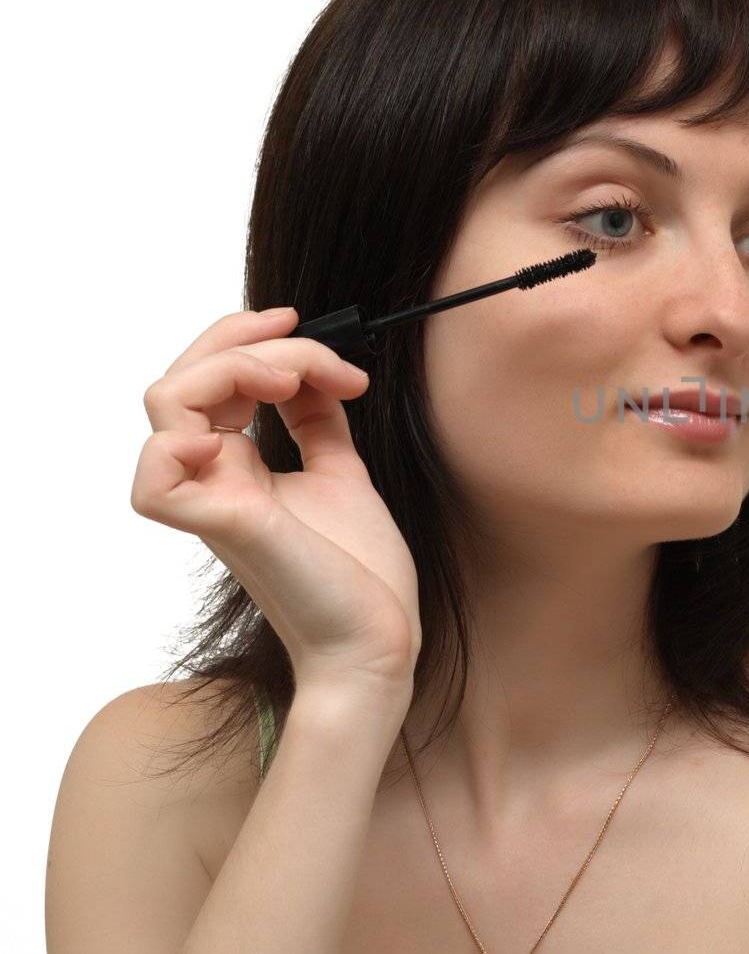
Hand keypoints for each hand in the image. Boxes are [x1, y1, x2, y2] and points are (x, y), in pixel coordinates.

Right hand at [131, 307, 420, 689]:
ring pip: (168, 404)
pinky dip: (180, 443)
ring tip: (296, 380)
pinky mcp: (228, 526)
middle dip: (244, 340)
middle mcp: (213, 479)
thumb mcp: (341, 473)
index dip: (244, 336)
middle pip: (181, 379)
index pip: (205, 380)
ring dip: (236, 367)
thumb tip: (313, 374)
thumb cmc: (360, 574)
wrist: (379, 640)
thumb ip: (317, 423)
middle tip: (309, 347)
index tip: (302, 321)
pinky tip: (238, 435)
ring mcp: (213, 501)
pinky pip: (155, 480)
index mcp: (236, 467)